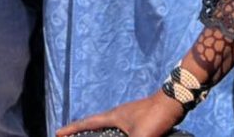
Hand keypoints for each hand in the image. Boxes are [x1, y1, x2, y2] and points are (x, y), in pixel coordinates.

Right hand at [55, 92, 184, 136]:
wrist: (176, 101)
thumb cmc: (155, 116)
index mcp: (113, 117)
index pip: (87, 124)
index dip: (72, 129)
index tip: (57, 133)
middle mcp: (119, 115)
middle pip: (95, 125)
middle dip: (82, 131)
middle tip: (70, 135)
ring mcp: (130, 117)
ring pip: (109, 128)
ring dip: (99, 133)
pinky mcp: (141, 121)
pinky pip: (122, 131)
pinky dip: (115, 135)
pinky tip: (119, 136)